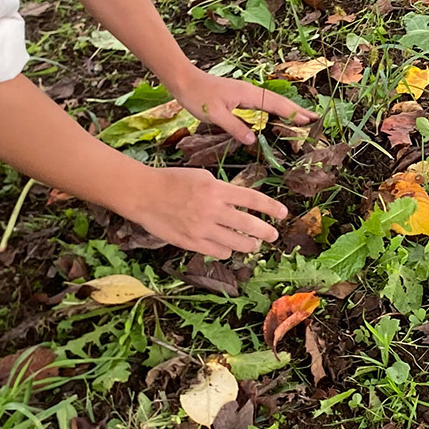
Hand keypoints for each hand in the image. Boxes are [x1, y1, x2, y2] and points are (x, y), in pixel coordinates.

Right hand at [125, 166, 290, 257]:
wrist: (144, 195)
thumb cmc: (173, 180)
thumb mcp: (203, 176)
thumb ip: (223, 190)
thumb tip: (242, 203)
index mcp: (216, 189)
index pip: (252, 199)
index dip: (271, 207)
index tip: (284, 213)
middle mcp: (212, 210)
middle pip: (249, 226)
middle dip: (266, 232)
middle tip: (273, 235)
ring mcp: (202, 229)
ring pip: (236, 244)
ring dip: (249, 245)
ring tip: (254, 244)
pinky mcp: (192, 242)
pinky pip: (218, 252)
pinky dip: (227, 251)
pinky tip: (228, 247)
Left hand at [163, 68, 317, 145]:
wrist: (184, 80)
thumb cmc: (198, 96)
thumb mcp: (214, 115)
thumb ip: (234, 127)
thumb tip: (253, 140)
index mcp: (248, 94)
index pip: (276, 105)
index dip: (293, 114)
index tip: (309, 120)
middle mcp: (250, 91)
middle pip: (279, 101)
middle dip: (297, 110)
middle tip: (314, 118)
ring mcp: (246, 92)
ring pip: (272, 101)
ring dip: (288, 108)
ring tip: (302, 117)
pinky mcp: (240, 95)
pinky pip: (263, 102)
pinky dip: (275, 108)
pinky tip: (276, 114)